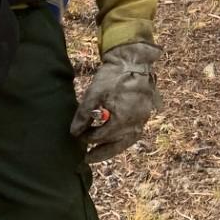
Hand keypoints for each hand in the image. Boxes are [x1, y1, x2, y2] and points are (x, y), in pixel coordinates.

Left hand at [72, 41, 162, 160]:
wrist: (133, 61)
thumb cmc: (113, 76)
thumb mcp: (94, 93)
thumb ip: (84, 114)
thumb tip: (74, 132)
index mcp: (122, 120)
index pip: (100, 137)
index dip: (87, 138)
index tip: (77, 136)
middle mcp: (134, 124)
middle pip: (115, 146)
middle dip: (100, 153)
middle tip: (87, 159)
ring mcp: (142, 120)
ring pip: (126, 142)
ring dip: (112, 149)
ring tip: (99, 153)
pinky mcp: (144, 115)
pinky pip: (133, 134)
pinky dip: (122, 139)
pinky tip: (114, 140)